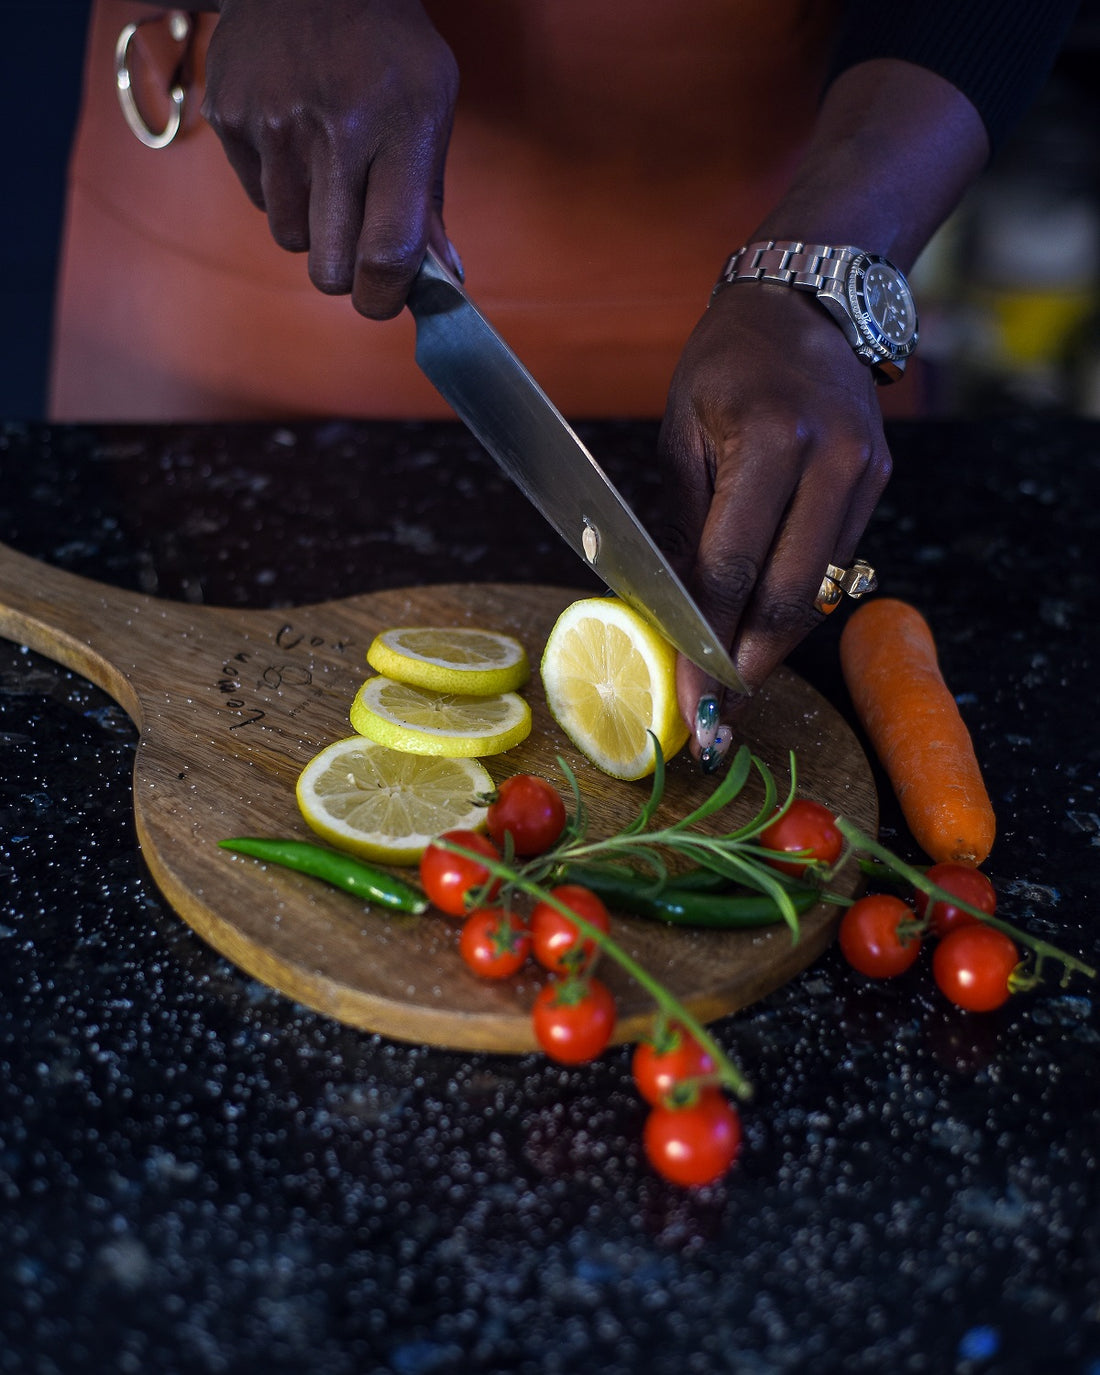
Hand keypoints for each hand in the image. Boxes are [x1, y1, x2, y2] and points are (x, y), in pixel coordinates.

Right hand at [202, 0, 459, 317]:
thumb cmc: (386, 47)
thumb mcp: (431, 106)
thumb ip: (430, 199)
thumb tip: (444, 278)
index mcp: (396, 132)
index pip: (387, 253)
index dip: (385, 296)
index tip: (386, 297)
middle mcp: (332, 132)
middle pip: (327, 268)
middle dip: (345, 272)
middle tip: (356, 244)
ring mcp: (272, 125)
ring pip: (290, 238)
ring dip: (312, 226)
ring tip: (328, 171)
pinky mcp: (229, 117)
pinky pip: (257, 199)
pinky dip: (279, 188)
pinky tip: (295, 139)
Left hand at [657, 283, 891, 757]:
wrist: (806, 304)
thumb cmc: (724, 366)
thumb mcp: (681, 437)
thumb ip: (684, 529)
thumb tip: (670, 617)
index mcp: (767, 441)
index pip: (730, 568)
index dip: (706, 642)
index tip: (691, 700)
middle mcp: (829, 460)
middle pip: (791, 596)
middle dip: (748, 664)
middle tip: (718, 715)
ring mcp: (864, 473)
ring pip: (820, 592)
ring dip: (775, 644)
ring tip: (733, 682)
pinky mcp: (879, 481)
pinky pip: (837, 565)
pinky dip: (799, 603)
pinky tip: (765, 627)